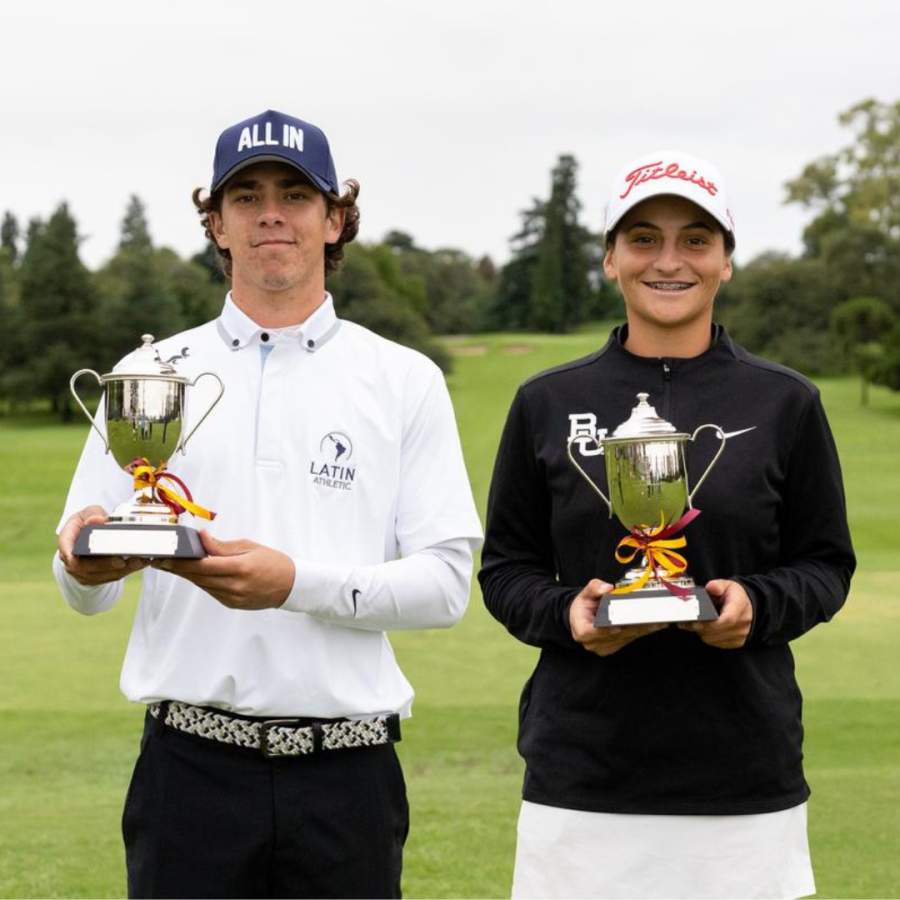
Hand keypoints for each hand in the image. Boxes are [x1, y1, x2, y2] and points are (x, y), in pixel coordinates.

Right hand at [57, 505, 147, 584]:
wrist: (90, 535)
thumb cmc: (89, 521)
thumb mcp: (89, 512)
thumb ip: (93, 514)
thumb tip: (97, 520)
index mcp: (68, 540)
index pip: (66, 548)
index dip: (69, 554)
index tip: (75, 559)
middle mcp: (72, 560)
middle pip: (85, 567)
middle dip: (105, 565)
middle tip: (122, 561)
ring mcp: (83, 572)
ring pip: (101, 575)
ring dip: (121, 570)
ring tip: (138, 562)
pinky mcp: (97, 578)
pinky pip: (111, 577)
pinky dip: (126, 571)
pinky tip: (140, 564)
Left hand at [151, 530, 295, 609]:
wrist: (291, 585)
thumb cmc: (273, 562)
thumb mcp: (249, 546)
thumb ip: (222, 546)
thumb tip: (202, 538)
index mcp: (240, 568)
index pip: (203, 565)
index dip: (182, 562)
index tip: (166, 557)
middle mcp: (235, 586)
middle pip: (198, 577)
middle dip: (178, 569)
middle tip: (162, 561)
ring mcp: (233, 598)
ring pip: (202, 585)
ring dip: (188, 575)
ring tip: (173, 566)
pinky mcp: (233, 604)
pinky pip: (211, 591)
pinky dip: (202, 582)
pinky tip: (195, 574)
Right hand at [569, 579, 668, 656]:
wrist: (582, 619)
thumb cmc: (583, 607)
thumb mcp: (585, 594)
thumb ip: (595, 588)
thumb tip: (608, 587)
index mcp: (582, 630)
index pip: (592, 633)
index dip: (605, 630)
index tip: (617, 626)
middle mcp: (593, 643)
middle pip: (616, 635)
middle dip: (633, 625)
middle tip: (650, 618)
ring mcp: (605, 647)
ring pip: (626, 637)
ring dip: (642, 629)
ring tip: (658, 620)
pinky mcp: (614, 647)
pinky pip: (630, 639)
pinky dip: (641, 631)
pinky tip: (655, 625)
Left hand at [677, 579, 752, 648]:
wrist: (748, 606)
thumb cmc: (734, 595)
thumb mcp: (726, 585)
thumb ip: (717, 585)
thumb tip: (711, 588)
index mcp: (740, 605)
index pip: (727, 619)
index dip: (709, 624)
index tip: (694, 622)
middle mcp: (743, 622)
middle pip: (717, 631)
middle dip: (699, 628)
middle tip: (687, 622)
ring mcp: (741, 634)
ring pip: (714, 639)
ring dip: (702, 633)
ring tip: (697, 623)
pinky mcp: (737, 642)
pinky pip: (717, 643)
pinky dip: (708, 637)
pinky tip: (705, 629)